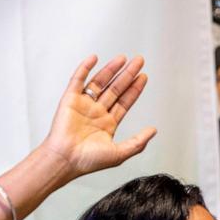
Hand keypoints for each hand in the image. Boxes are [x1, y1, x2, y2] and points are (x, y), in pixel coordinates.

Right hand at [41, 55, 157, 181]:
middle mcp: (96, 112)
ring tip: (123, 58)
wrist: (66, 160)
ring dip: (111, 69)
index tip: (144, 77)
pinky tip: (94, 58)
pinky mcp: (69, 100)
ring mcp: (83, 105)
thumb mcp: (119, 153)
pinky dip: (85, 68)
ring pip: (99, 82)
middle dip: (127, 75)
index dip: (134, 89)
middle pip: (115, 88)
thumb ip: (138, 142)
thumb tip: (153, 131)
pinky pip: (78, 80)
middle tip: (139, 61)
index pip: (124, 102)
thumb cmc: (88, 161)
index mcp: (107, 124)